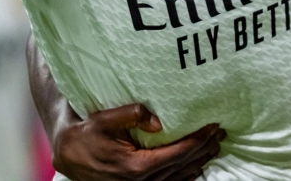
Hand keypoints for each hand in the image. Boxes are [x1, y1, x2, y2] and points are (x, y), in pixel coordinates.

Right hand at [52, 103, 224, 180]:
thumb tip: (159, 122)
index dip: (199, 140)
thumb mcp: (105, 118)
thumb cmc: (87, 133)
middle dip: (204, 149)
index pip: (178, 152)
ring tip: (215, 146)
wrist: (69, 154)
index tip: (214, 126)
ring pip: (179, 176)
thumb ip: (133, 115)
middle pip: (183, 165)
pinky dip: (186, 175)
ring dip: (199, 161)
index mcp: (136, 165)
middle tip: (221, 133)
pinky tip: (197, 167)